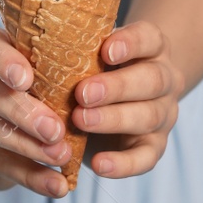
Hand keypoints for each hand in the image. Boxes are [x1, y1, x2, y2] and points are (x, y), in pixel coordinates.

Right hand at [0, 28, 75, 197]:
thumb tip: (101, 62)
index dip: (4, 63)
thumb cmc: (12, 75)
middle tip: (55, 129)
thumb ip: (47, 59)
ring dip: (27, 147)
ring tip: (61, 156)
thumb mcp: (22, 57)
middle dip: (22, 112)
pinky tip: (56, 185)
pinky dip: (29, 176)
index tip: (27, 79)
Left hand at [74, 20, 183, 178]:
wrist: (122, 98)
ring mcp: (164, 113)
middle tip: (82, 94)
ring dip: (113, 120)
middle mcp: (164, 79)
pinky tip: (99, 164)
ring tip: (81, 122)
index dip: (130, 44)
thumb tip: (37, 48)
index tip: (106, 51)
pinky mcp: (155, 145)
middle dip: (116, 87)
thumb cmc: (99, 67)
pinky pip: (146, 157)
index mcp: (151, 48)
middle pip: (152, 80)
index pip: (149, 38)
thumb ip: (78, 49)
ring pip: (149, 116)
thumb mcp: (93, 52)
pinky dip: (123, 164)